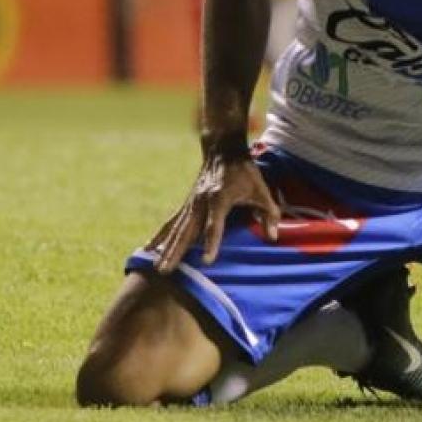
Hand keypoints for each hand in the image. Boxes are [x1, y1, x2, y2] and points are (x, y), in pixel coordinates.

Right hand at [150, 151, 280, 274]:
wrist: (223, 150)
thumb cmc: (245, 171)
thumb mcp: (261, 189)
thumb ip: (269, 212)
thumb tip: (273, 236)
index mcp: (220, 198)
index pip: (214, 224)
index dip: (211, 242)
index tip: (206, 260)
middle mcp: (201, 201)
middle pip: (187, 230)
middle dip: (177, 251)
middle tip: (167, 271)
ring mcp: (191, 203)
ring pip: (176, 229)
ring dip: (166, 248)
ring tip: (157, 267)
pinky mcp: (186, 204)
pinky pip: (171, 222)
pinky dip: (160, 236)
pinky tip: (148, 249)